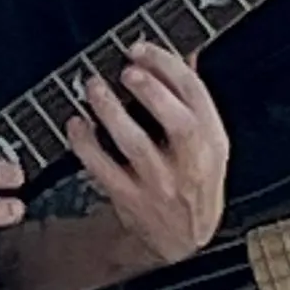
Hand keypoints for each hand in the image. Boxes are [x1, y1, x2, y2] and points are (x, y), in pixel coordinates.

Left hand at [65, 41, 228, 266]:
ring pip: (135, 145)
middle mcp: (191, 164)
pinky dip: (86, 145)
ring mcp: (160, 184)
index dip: (167, 67)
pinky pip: (103, 170)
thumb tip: (185, 51)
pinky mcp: (131, 200)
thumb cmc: (194, 182)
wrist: (182, 240)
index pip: (196, 96)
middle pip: (177, 123)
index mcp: (212, 142)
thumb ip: (194, 99)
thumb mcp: (209, 143)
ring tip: (93, 87)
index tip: (140, 49)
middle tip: (125, 70)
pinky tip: (76, 123)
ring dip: (111, 112)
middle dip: (151, 91)